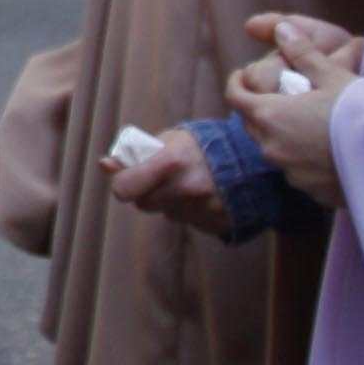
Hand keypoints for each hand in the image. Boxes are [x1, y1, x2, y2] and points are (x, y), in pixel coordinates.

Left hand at [107, 128, 236, 235]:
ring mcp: (202, 210)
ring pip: (167, 213)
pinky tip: (206, 195)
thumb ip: (137, 152)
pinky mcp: (215, 225)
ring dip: (172, 201)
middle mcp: (186, 189)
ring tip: (191, 182)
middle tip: (164, 177)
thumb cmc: (208, 145)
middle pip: (144, 203)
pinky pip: (190, 222)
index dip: (122, 183)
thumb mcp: (173, 139)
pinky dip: (192, 211)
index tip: (127, 176)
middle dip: (148, 192)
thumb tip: (106, 164)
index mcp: (171, 162)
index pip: (124, 188)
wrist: (257, 163)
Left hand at [225, 13, 363, 205]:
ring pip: (273, 149)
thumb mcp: (332, 75)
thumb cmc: (360, 111)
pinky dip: (302, 157)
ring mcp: (289, 172)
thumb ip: (303, 53)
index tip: (241, 75)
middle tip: (273, 96)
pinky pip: (296, 170)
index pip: (235, 96)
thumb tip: (281, 29)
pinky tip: (324, 149)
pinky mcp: (309, 190)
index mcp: (270, 115)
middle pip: (251, 124)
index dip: (236, 82)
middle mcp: (272, 147)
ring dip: (280, 135)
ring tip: (302, 122)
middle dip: (257, 108)